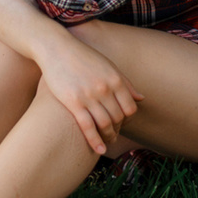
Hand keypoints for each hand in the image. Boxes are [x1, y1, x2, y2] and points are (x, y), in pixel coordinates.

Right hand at [36, 33, 143, 154]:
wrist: (56, 48)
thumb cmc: (82, 57)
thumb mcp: (108, 66)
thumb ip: (125, 83)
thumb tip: (141, 99)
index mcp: (115, 79)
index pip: (130, 108)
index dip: (128, 119)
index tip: (122, 123)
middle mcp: (104, 88)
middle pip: (118, 118)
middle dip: (118, 129)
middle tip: (113, 134)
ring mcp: (89, 96)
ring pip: (105, 124)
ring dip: (109, 137)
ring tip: (108, 142)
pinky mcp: (72, 102)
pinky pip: (87, 126)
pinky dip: (95, 141)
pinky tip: (99, 150)